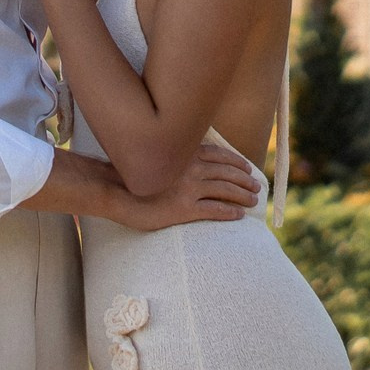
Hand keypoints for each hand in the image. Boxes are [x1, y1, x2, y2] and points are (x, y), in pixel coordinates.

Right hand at [121, 140, 261, 230]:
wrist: (113, 190)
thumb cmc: (130, 174)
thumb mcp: (156, 156)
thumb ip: (174, 156)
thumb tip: (186, 158)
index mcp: (184, 154)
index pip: (219, 155)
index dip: (236, 162)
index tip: (247, 167)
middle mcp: (190, 168)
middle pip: (227, 173)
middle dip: (245, 180)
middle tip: (256, 187)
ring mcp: (188, 188)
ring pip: (225, 190)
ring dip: (242, 195)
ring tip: (252, 201)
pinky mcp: (183, 209)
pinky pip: (214, 210)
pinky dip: (230, 212)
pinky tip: (239, 215)